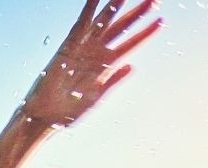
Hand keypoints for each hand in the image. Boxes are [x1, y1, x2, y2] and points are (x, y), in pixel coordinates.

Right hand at [21, 0, 161, 127]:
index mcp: (107, 66)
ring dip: (115, 7)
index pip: (131, 44)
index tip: (161, 21)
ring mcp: (83, 47)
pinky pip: (80, 24)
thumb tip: (132, 66)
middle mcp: (97, 53)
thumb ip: (114, 81)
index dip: (146, 33)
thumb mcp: (97, 97)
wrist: (46, 116)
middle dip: (136, 13)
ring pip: (103, 22)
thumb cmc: (70, 111)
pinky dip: (88, 10)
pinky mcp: (68, 46)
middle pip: (121, 28)